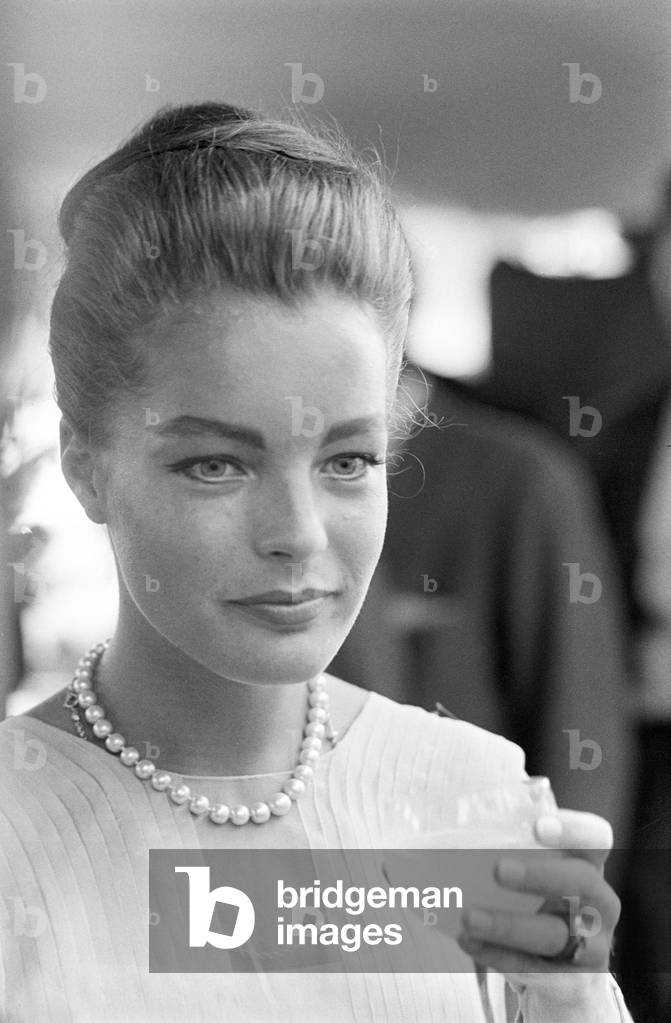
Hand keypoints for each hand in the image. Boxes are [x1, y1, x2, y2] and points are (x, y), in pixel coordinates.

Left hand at [456, 809, 621, 1016]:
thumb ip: (513, 850)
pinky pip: (533, 967)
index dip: (574, 830)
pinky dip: (497, 953)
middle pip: (580, 882)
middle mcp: (600, 901)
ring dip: (507, 925)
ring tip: (468, 917)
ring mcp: (593, 944)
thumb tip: (449, 834)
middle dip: (538, 875)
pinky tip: (468, 941)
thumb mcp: (540, 872)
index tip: (538, 826)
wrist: (568, 970)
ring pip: (553, 933)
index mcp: (590, 864)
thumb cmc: (543, 901)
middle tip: (499, 870)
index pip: (596, 838)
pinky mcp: (572, 978)